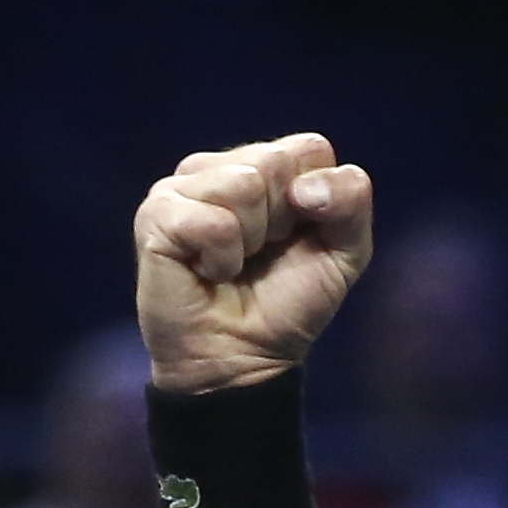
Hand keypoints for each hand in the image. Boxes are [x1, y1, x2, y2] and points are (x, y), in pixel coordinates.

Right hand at [132, 133, 375, 393]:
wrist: (244, 359)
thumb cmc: (287, 304)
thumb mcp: (345, 253)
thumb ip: (351, 201)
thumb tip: (305, 186)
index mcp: (265, 164)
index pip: (310, 148)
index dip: (318, 200)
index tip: (297, 237)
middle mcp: (221, 167)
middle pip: (275, 161)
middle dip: (282, 221)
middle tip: (261, 255)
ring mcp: (182, 186)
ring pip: (243, 184)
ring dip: (251, 240)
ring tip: (233, 263)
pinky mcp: (157, 214)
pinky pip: (213, 221)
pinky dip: (222, 258)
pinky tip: (207, 272)